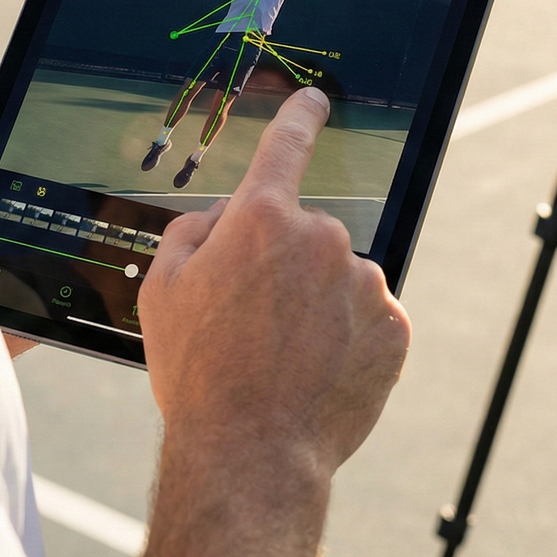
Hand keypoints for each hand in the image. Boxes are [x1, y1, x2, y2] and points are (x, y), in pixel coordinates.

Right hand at [121, 90, 409, 556]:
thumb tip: (223, 221)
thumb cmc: (198, 372)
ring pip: (339, 279)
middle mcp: (323, 238)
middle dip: (283, 265)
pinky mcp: (394, 328)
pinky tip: (315, 371)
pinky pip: (368, 318)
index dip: (299, 117)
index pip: (286, 145)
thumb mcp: (162, 289)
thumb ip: (192, 233)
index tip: (314, 101)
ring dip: (317, 304)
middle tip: (249, 323)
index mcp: (263, 218)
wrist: (250, 454)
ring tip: (281, 358)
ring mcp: (365, 283)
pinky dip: (347, 338)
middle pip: (304, 235)